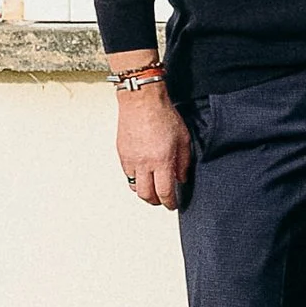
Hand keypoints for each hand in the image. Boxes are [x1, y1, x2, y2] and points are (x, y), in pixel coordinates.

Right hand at [114, 80, 191, 209]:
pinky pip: (127, 174)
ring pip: (134, 187)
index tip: (173, 205)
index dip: (170, 202)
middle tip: (162, 200)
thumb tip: (181, 177)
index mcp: (162, 160)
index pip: (165, 192)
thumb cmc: (163, 114)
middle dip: (156, 201)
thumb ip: (184, 161)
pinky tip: (142, 175)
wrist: (141, 101)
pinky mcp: (122, 154)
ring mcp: (130, 160)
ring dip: (144, 192)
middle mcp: (144, 164)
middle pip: (147, 195)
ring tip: (152, 190)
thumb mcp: (183, 138)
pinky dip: (135, 179)